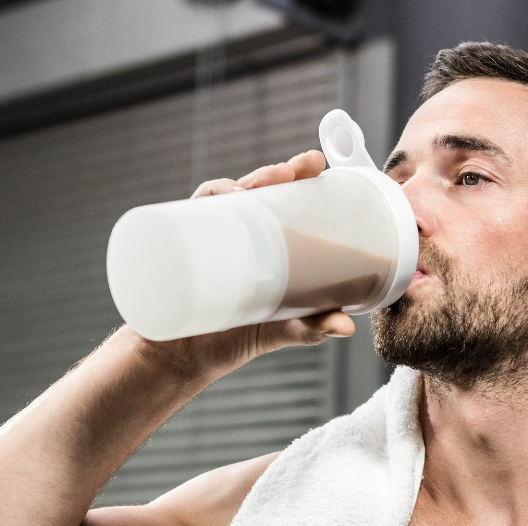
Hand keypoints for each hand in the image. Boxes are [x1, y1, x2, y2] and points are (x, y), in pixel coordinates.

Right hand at [129, 150, 354, 377]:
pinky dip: (199, 207)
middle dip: (270, 174)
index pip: (280, 198)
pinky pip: (184, 221)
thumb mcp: (281, 330)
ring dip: (233, 186)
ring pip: (218, 199)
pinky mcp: (180, 252)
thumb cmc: (234, 338)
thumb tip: (347, 329)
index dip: (296, 174)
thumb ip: (311, 328)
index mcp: (263, 244)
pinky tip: (213, 206)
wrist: (182, 361)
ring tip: (249, 192)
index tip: (314, 163)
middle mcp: (234, 236)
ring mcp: (206, 241)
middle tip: (290, 172)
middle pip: (251, 190)